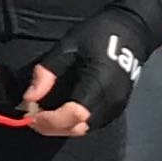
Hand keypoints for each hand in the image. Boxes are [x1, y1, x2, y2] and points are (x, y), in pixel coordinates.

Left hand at [6, 0, 160, 138]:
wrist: (132, 31)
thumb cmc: (98, 34)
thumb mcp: (67, 46)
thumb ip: (47, 73)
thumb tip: (29, 98)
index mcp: (100, 83)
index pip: (74, 115)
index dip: (50, 120)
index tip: (31, 113)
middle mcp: (111, 101)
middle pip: (78, 127)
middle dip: (52, 126)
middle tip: (31, 116)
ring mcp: (116, 107)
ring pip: (84, 129)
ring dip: (61, 127)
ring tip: (43, 115)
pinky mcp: (117, 108)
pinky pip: (92, 123)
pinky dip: (73, 124)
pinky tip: (60, 114)